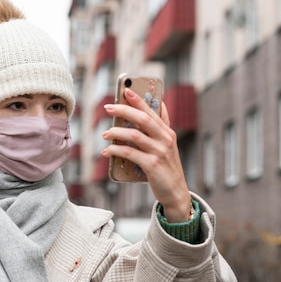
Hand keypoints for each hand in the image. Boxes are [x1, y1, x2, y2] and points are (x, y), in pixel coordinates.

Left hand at [101, 88, 190, 221]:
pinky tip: (107, 151)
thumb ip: (161, 127)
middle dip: (124, 111)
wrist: (175, 191)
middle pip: (142, 119)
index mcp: (167, 132)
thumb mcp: (167, 145)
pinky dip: (116, 151)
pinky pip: (130, 154)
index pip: (153, 111)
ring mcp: (159, 152)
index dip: (139, 100)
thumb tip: (159, 104)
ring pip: (134, 136)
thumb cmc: (166, 166)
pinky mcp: (152, 165)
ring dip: (116, 133)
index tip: (126, 90)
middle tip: (108, 108)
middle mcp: (165, 139)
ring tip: (104, 134)